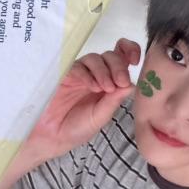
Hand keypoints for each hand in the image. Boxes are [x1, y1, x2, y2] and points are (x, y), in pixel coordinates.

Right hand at [28, 38, 140, 159]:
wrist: (52, 137)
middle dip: (119, 66)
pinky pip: (77, 67)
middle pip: (110, 56)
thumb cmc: (77, 127)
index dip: (129, 51)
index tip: (135, 60)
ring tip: (106, 88)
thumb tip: (132, 84)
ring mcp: (79, 73)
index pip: (122, 58)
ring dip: (104, 71)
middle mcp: (95, 74)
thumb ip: (114, 100)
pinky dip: (88, 74)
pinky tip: (92, 86)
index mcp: (109, 82)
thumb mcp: (101, 116)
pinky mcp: (64, 75)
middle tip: (120, 83)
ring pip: (95, 58)